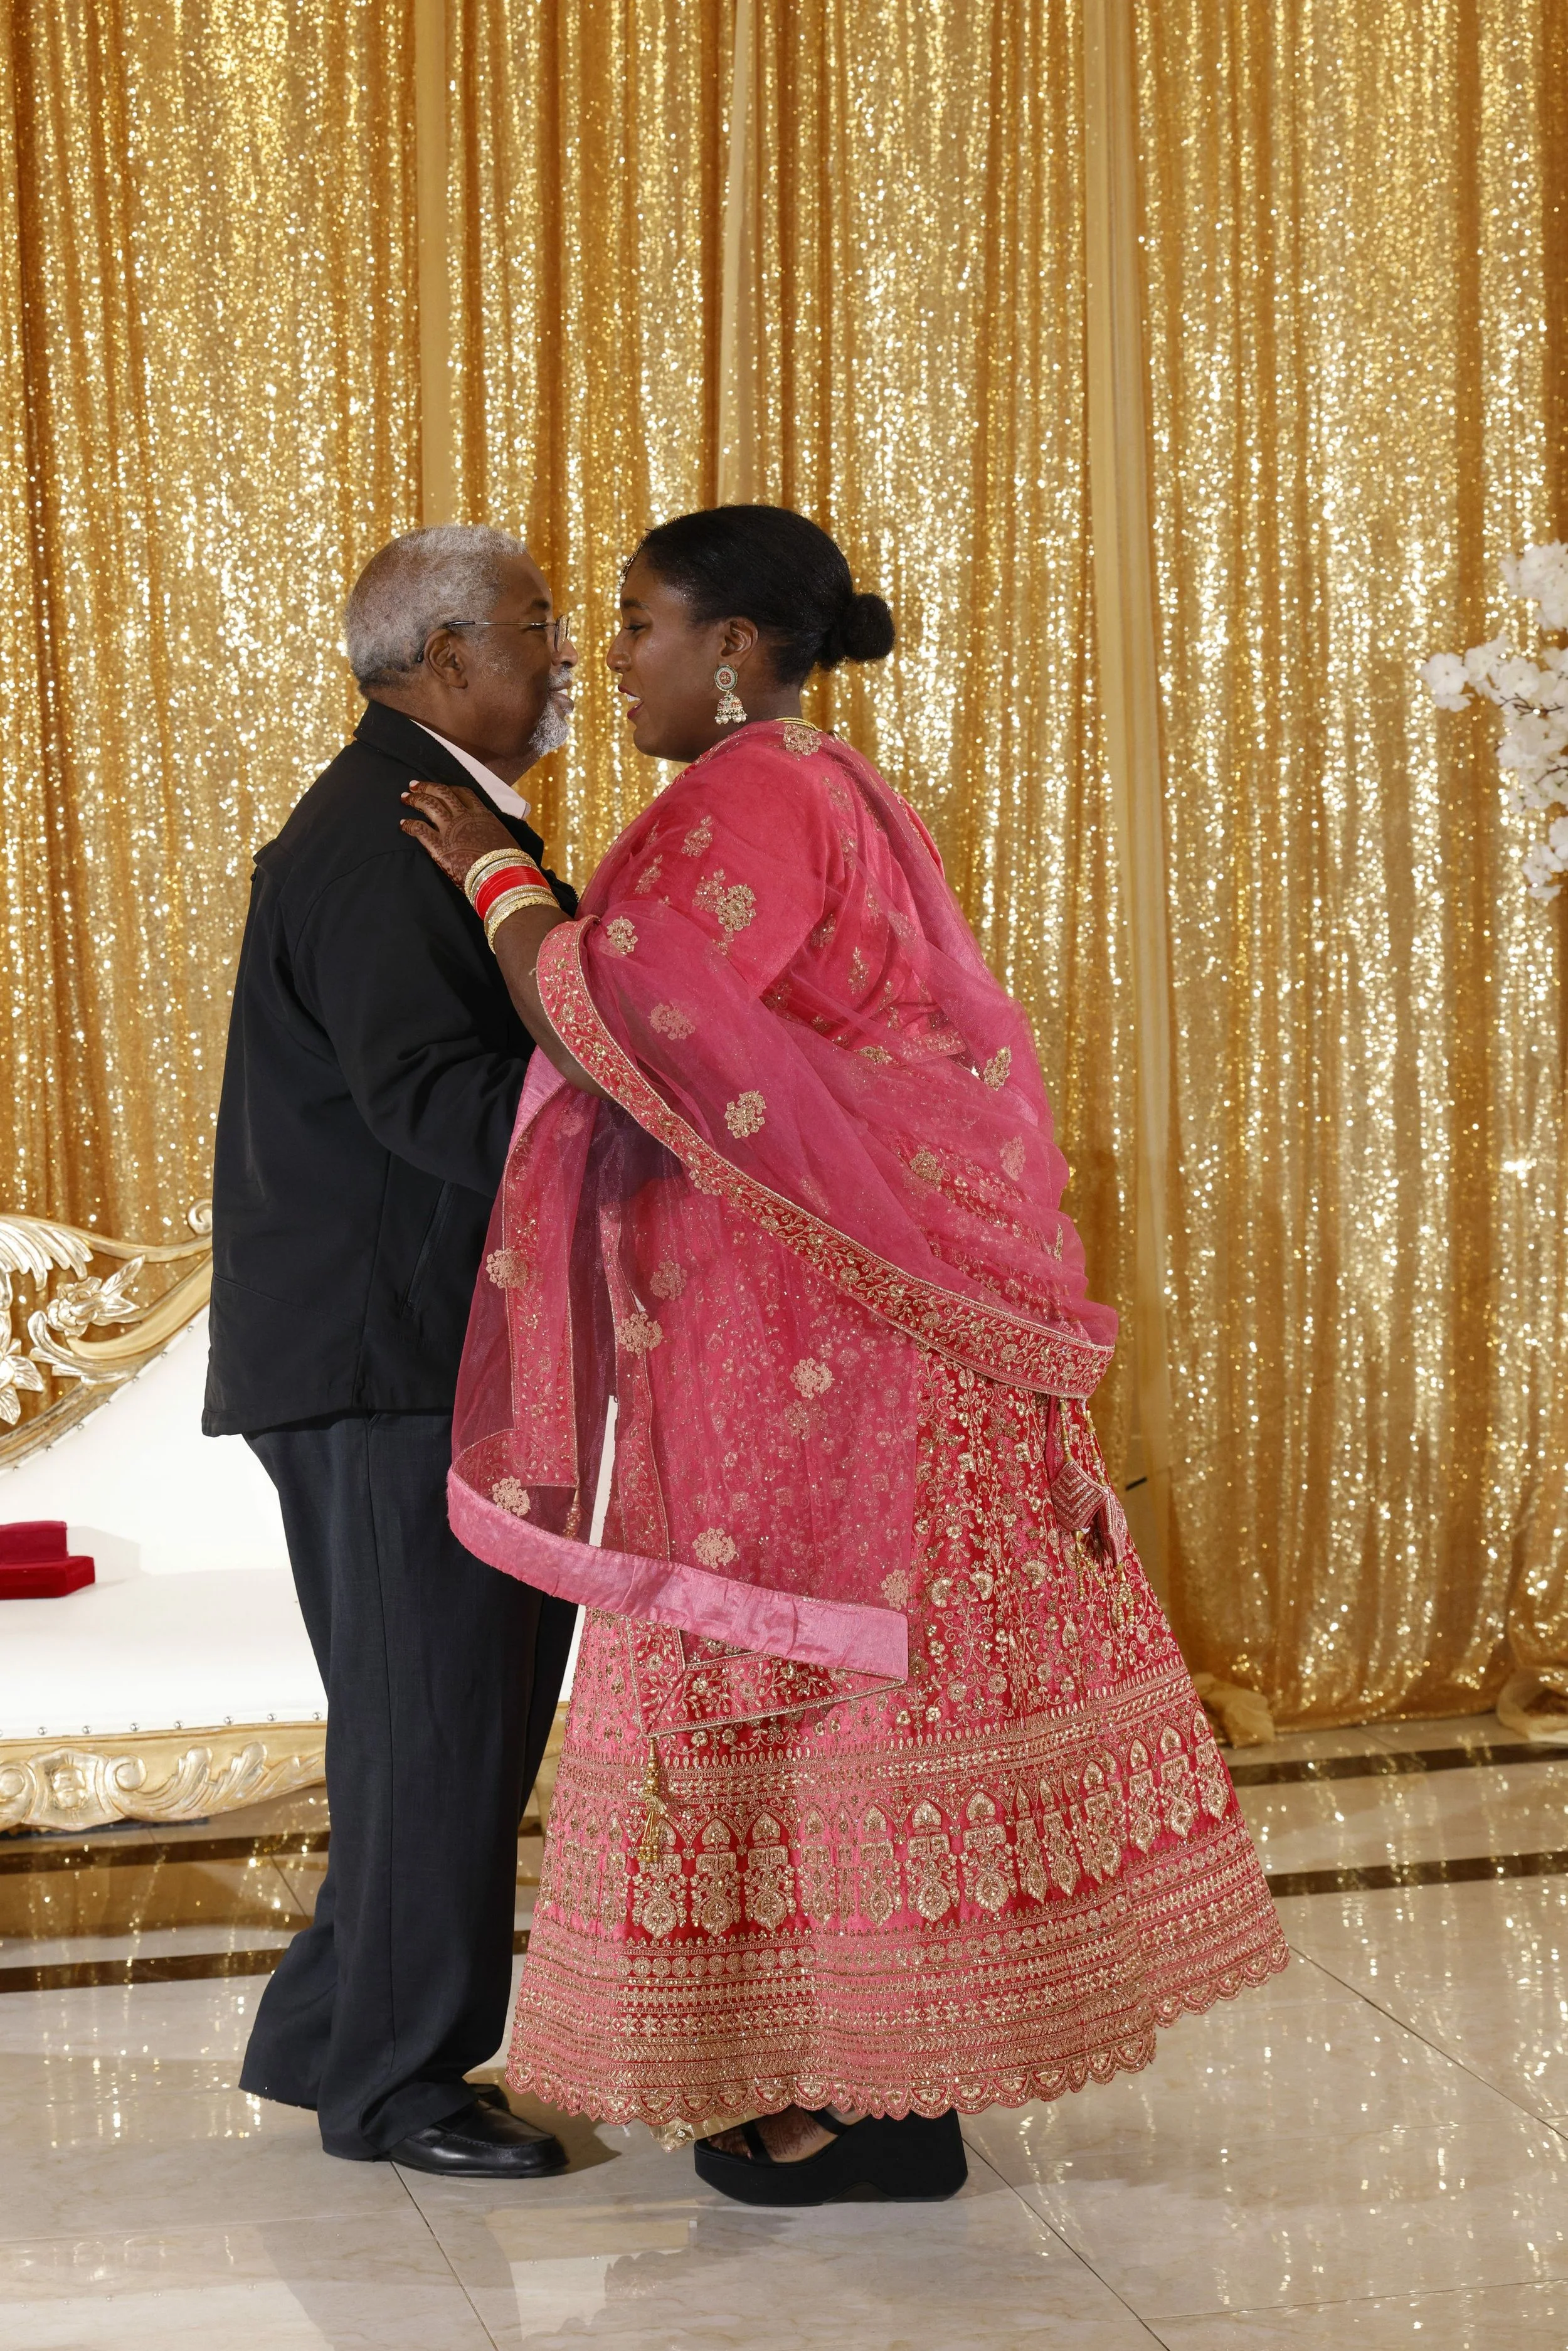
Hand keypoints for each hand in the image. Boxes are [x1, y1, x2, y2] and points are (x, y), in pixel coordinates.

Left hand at [400, 781, 517, 892]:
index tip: (440, 787)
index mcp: (482, 814)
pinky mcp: (438, 845)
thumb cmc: (509, 862)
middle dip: (426, 787)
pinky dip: (409, 824)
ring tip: (405, 798)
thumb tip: (491, 836)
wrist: (502, 876)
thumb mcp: (504, 839)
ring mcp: (450, 829)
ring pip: (428, 805)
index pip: (463, 793)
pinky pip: (419, 829)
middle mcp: (464, 816)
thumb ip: (491, 832)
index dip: (449, 788)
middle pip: (441, 793)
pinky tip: (403, 824)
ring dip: (415, 800)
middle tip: (413, 785)